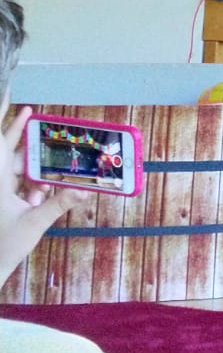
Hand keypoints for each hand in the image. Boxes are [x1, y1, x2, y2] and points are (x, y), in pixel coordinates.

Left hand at [2, 106, 90, 281]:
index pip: (4, 144)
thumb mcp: (35, 222)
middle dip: (37, 158)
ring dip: (37, 179)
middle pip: (19, 158)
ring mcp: (1, 193)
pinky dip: (33, 191)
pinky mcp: (4, 203)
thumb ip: (60, 203)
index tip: (27, 108)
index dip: (14, 126)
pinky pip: (22, 188)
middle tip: (56, 152)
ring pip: (22, 174)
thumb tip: (85, 190)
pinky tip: (40, 200)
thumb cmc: (3, 245)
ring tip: (44, 190)